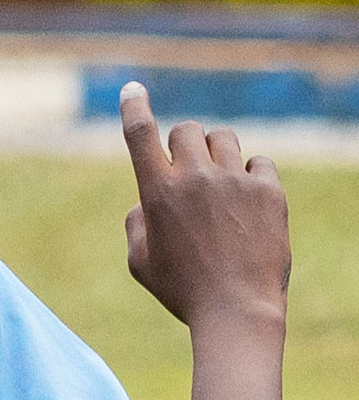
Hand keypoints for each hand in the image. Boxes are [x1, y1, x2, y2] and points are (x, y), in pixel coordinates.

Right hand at [121, 82, 290, 331]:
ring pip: (223, 138)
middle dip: (183, 143)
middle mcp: (194, 178)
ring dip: (216, 154)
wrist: (238, 310)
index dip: (133, 106)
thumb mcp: (140, 262)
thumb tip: (146, 203)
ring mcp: (234, 182)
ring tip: (220, 183)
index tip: (132, 88)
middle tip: (189, 169)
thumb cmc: (183, 291)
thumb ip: (136, 224)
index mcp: (156, 192)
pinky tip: (248, 200)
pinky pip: (259, 162)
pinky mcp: (268, 192)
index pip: (139, 133)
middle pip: (186, 129)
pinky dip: (251, 174)